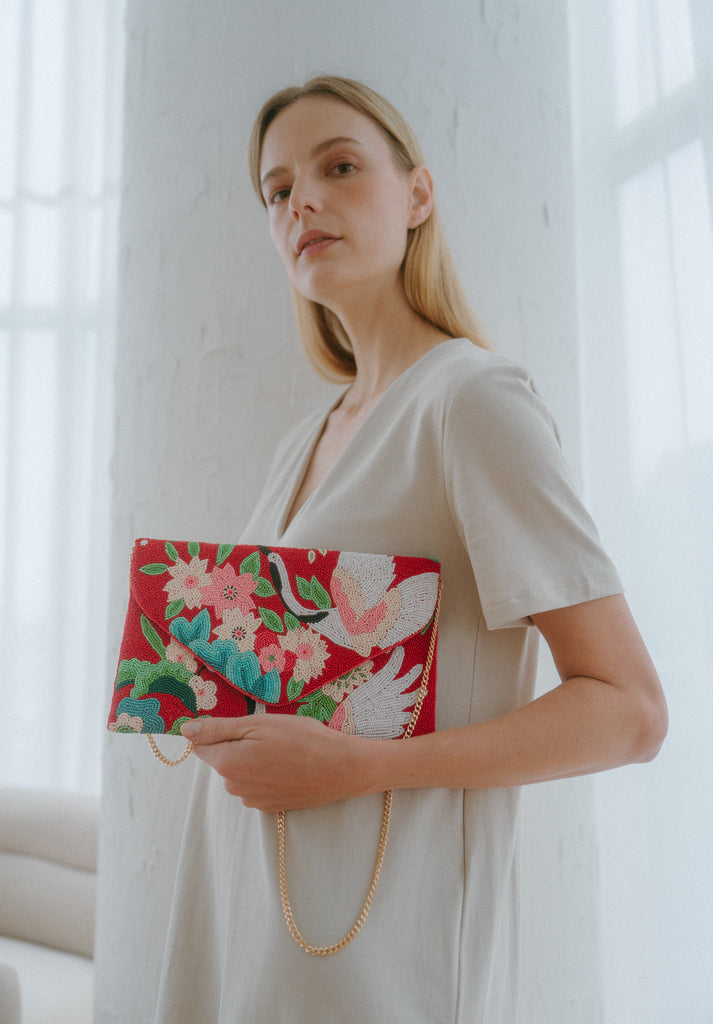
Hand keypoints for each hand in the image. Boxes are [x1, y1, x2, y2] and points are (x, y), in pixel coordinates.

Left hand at [181, 714, 369, 811]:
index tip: (241, 725)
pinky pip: (257, 786)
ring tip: (283, 750)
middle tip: (269, 734)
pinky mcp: (269, 807)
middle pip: (222, 759)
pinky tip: (288, 766)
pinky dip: (267, 775)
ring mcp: (252, 800)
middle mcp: (234, 786)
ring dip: (253, 761)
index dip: (218, 731)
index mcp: (227, 763)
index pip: (201, 745)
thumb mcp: (257, 724)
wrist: (339, 768)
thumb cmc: (300, 739)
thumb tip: (185, 730)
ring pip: (240, 773)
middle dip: (237, 746)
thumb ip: (216, 729)